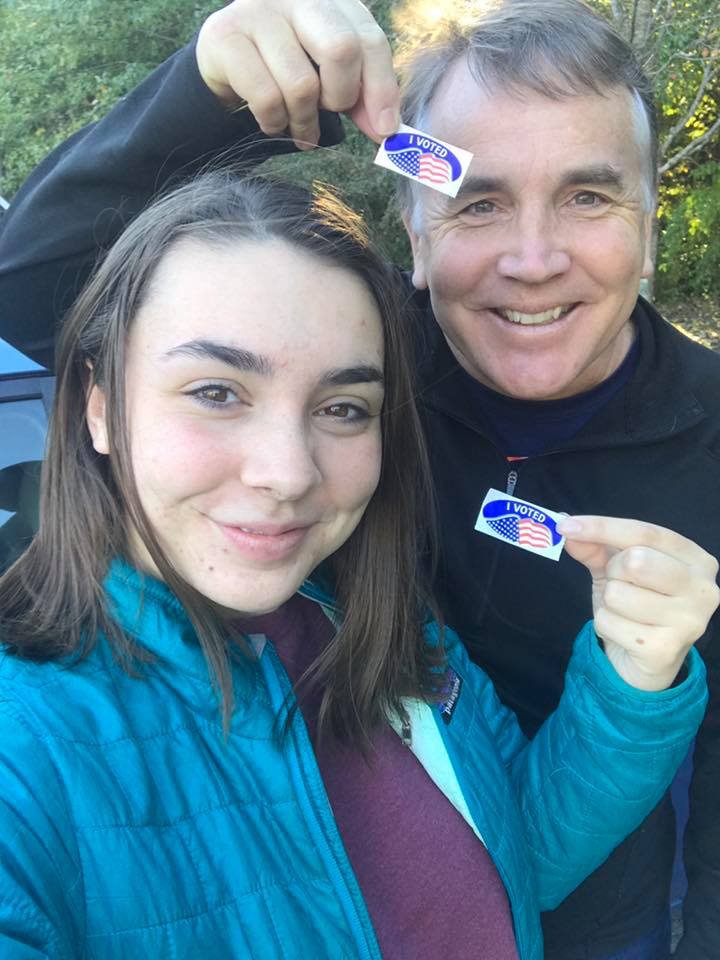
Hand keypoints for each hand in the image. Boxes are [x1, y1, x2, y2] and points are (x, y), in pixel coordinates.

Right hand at [196, 0, 399, 147]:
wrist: (223, 61)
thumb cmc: (284, 68)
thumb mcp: (329, 78)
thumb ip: (360, 97)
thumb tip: (385, 129)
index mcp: (331, 1)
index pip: (369, 40)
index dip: (381, 88)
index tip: (385, 130)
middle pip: (341, 49)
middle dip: (340, 97)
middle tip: (328, 114)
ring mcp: (258, 11)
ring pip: (301, 84)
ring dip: (304, 121)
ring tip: (299, 127)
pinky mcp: (225, 36)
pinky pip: (266, 98)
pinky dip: (274, 123)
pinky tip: (273, 122)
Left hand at [557, 516, 719, 690]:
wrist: (645, 661)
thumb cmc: (636, 606)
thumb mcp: (617, 570)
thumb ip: (595, 547)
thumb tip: (566, 526)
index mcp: (696, 560)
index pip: (646, 533)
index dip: (603, 526)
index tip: (567, 525)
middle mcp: (702, 589)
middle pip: (636, 560)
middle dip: (614, 571)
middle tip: (619, 585)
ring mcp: (688, 622)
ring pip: (618, 594)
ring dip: (608, 603)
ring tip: (625, 613)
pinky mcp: (665, 650)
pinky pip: (609, 623)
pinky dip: (605, 625)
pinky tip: (623, 634)